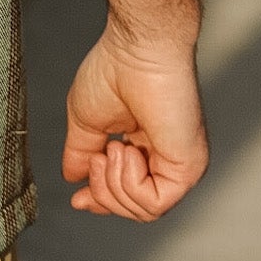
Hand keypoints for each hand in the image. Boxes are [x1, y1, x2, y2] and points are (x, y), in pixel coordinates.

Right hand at [63, 21, 208, 220]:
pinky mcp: (187, 167)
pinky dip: (129, 182)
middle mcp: (166, 159)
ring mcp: (179, 165)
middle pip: (133, 209)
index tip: (78, 199)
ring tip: (112, 148)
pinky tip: (125, 150)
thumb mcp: (87, 120)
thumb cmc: (115, 69)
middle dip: (104, 193)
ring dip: (114, 184)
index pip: (127, 192)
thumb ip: (80, 153)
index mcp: (145, 146)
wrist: (137, 48)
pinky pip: (154, 203)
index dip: (101, 200)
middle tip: (98, 156)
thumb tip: (73, 178)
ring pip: (144, 212)